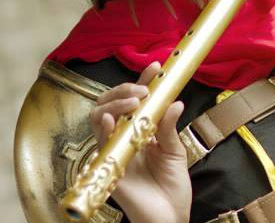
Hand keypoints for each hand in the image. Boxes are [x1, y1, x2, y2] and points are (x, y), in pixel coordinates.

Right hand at [89, 62, 190, 222]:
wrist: (170, 216)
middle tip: (144, 90)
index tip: (156, 67)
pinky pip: (99, 144)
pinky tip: (111, 120)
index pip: (136, 101)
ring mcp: (114, 151)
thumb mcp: (175, 152)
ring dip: (115, 105)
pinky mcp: (108, 166)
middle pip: (110, 104)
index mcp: (139, 131)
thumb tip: (175, 101)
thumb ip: (170, 127)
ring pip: (99, 118)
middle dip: (124, 90)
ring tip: (135, 102)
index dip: (142, 82)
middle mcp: (123, 138)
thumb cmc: (172, 188)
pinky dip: (103, 128)